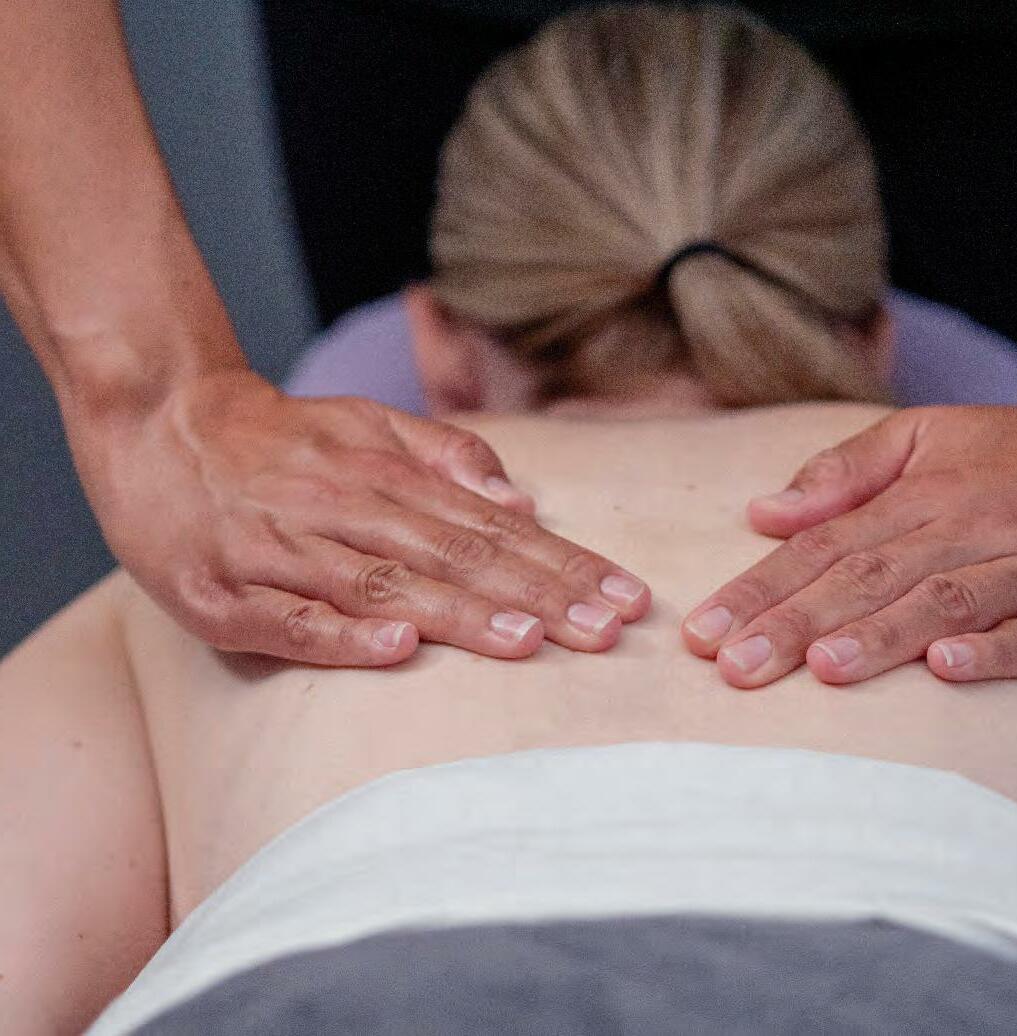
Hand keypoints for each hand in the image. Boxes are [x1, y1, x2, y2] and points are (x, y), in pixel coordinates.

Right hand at [80, 370, 649, 664]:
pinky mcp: (225, 592)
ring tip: (530, 640)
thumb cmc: (280, 438)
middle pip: (455, 556)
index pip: (493, 528)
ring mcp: (283, 550)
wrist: (158, 420)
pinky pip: (289, 619)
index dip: (563, 563)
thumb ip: (444, 454)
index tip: (625, 596)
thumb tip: (521, 498)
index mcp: (386, 476)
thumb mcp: (367, 424)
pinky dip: (342, 636)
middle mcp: (344, 508)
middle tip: (607, 630)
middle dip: (538, 595)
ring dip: (460, 615)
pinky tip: (398, 651)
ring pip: (385, 585)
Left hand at [681, 391, 1016, 686]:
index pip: (827, 545)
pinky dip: (996, 653)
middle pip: (873, 579)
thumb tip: (763, 512)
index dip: (764, 589)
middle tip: (735, 668)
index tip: (706, 633)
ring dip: (883, 637)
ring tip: (822, 667)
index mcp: (924, 495)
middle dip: (798, 625)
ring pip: (948, 603)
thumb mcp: (924, 434)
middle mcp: (974, 530)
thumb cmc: (1015, 451)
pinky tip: (947, 670)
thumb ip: (843, 472)